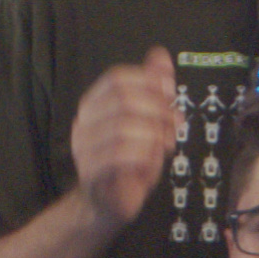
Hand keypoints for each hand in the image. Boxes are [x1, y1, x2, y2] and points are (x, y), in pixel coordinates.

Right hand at [70, 50, 182, 226]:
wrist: (111, 203)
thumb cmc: (130, 161)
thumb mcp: (148, 121)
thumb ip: (153, 89)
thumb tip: (160, 54)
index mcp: (94, 104)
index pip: (116, 77)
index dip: (148, 81)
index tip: (171, 95)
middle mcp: (83, 122)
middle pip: (122, 98)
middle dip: (157, 110)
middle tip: (175, 124)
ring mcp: (83, 147)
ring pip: (122, 127)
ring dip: (154, 135)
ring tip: (166, 145)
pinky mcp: (90, 172)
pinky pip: (118, 156)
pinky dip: (143, 155)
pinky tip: (153, 160)